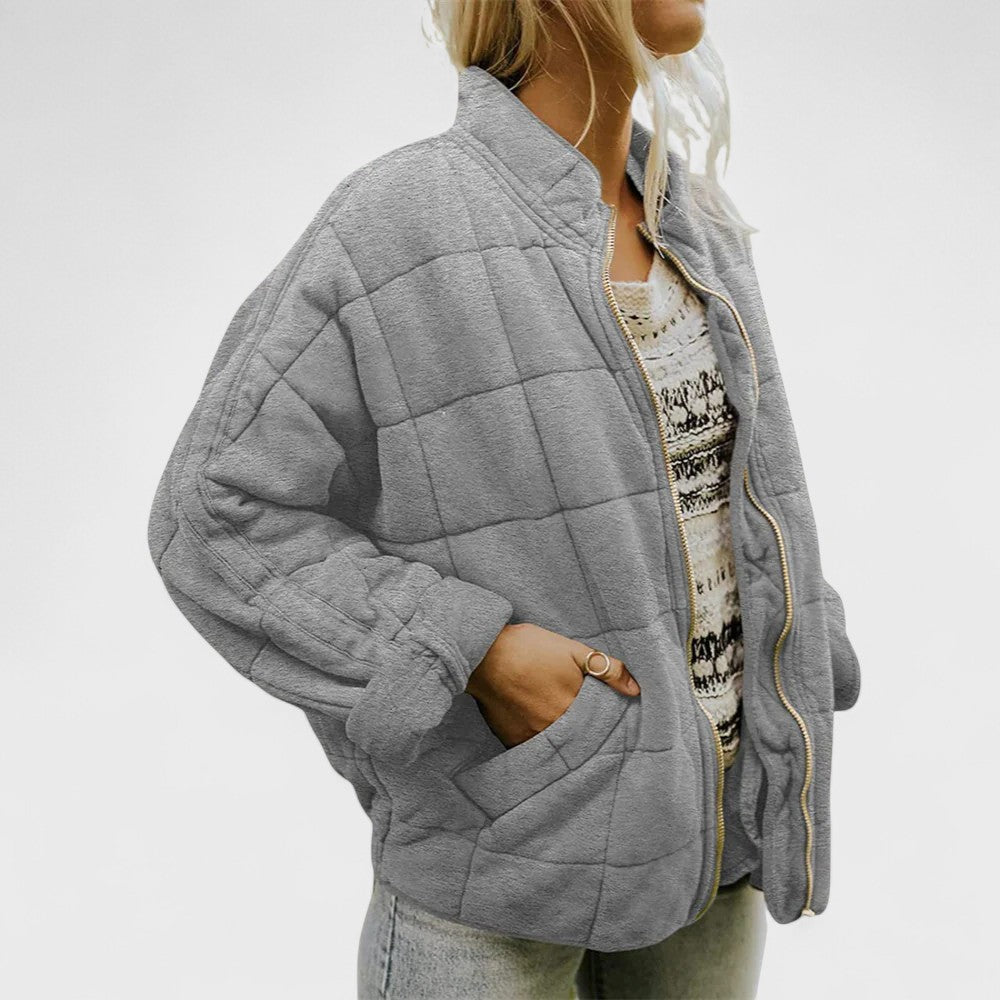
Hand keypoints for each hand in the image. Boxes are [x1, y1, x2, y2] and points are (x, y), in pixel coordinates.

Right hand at [464, 622, 639, 748]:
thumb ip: (606, 668)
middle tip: (588, 726)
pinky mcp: (512, 741)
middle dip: (587, 734)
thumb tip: (635, 689)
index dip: (606, 723)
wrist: (483, 654)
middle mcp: (554, 730)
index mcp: (572, 709)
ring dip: (565, 740)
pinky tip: (542, 730)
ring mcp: (532, 739)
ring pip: (558, 746)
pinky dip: (542, 744)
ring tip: (564, 728)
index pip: (600, 725)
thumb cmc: (528, 648)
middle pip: (580, 739)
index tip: (611, 722)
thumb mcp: (572, 650)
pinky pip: (534, 750)